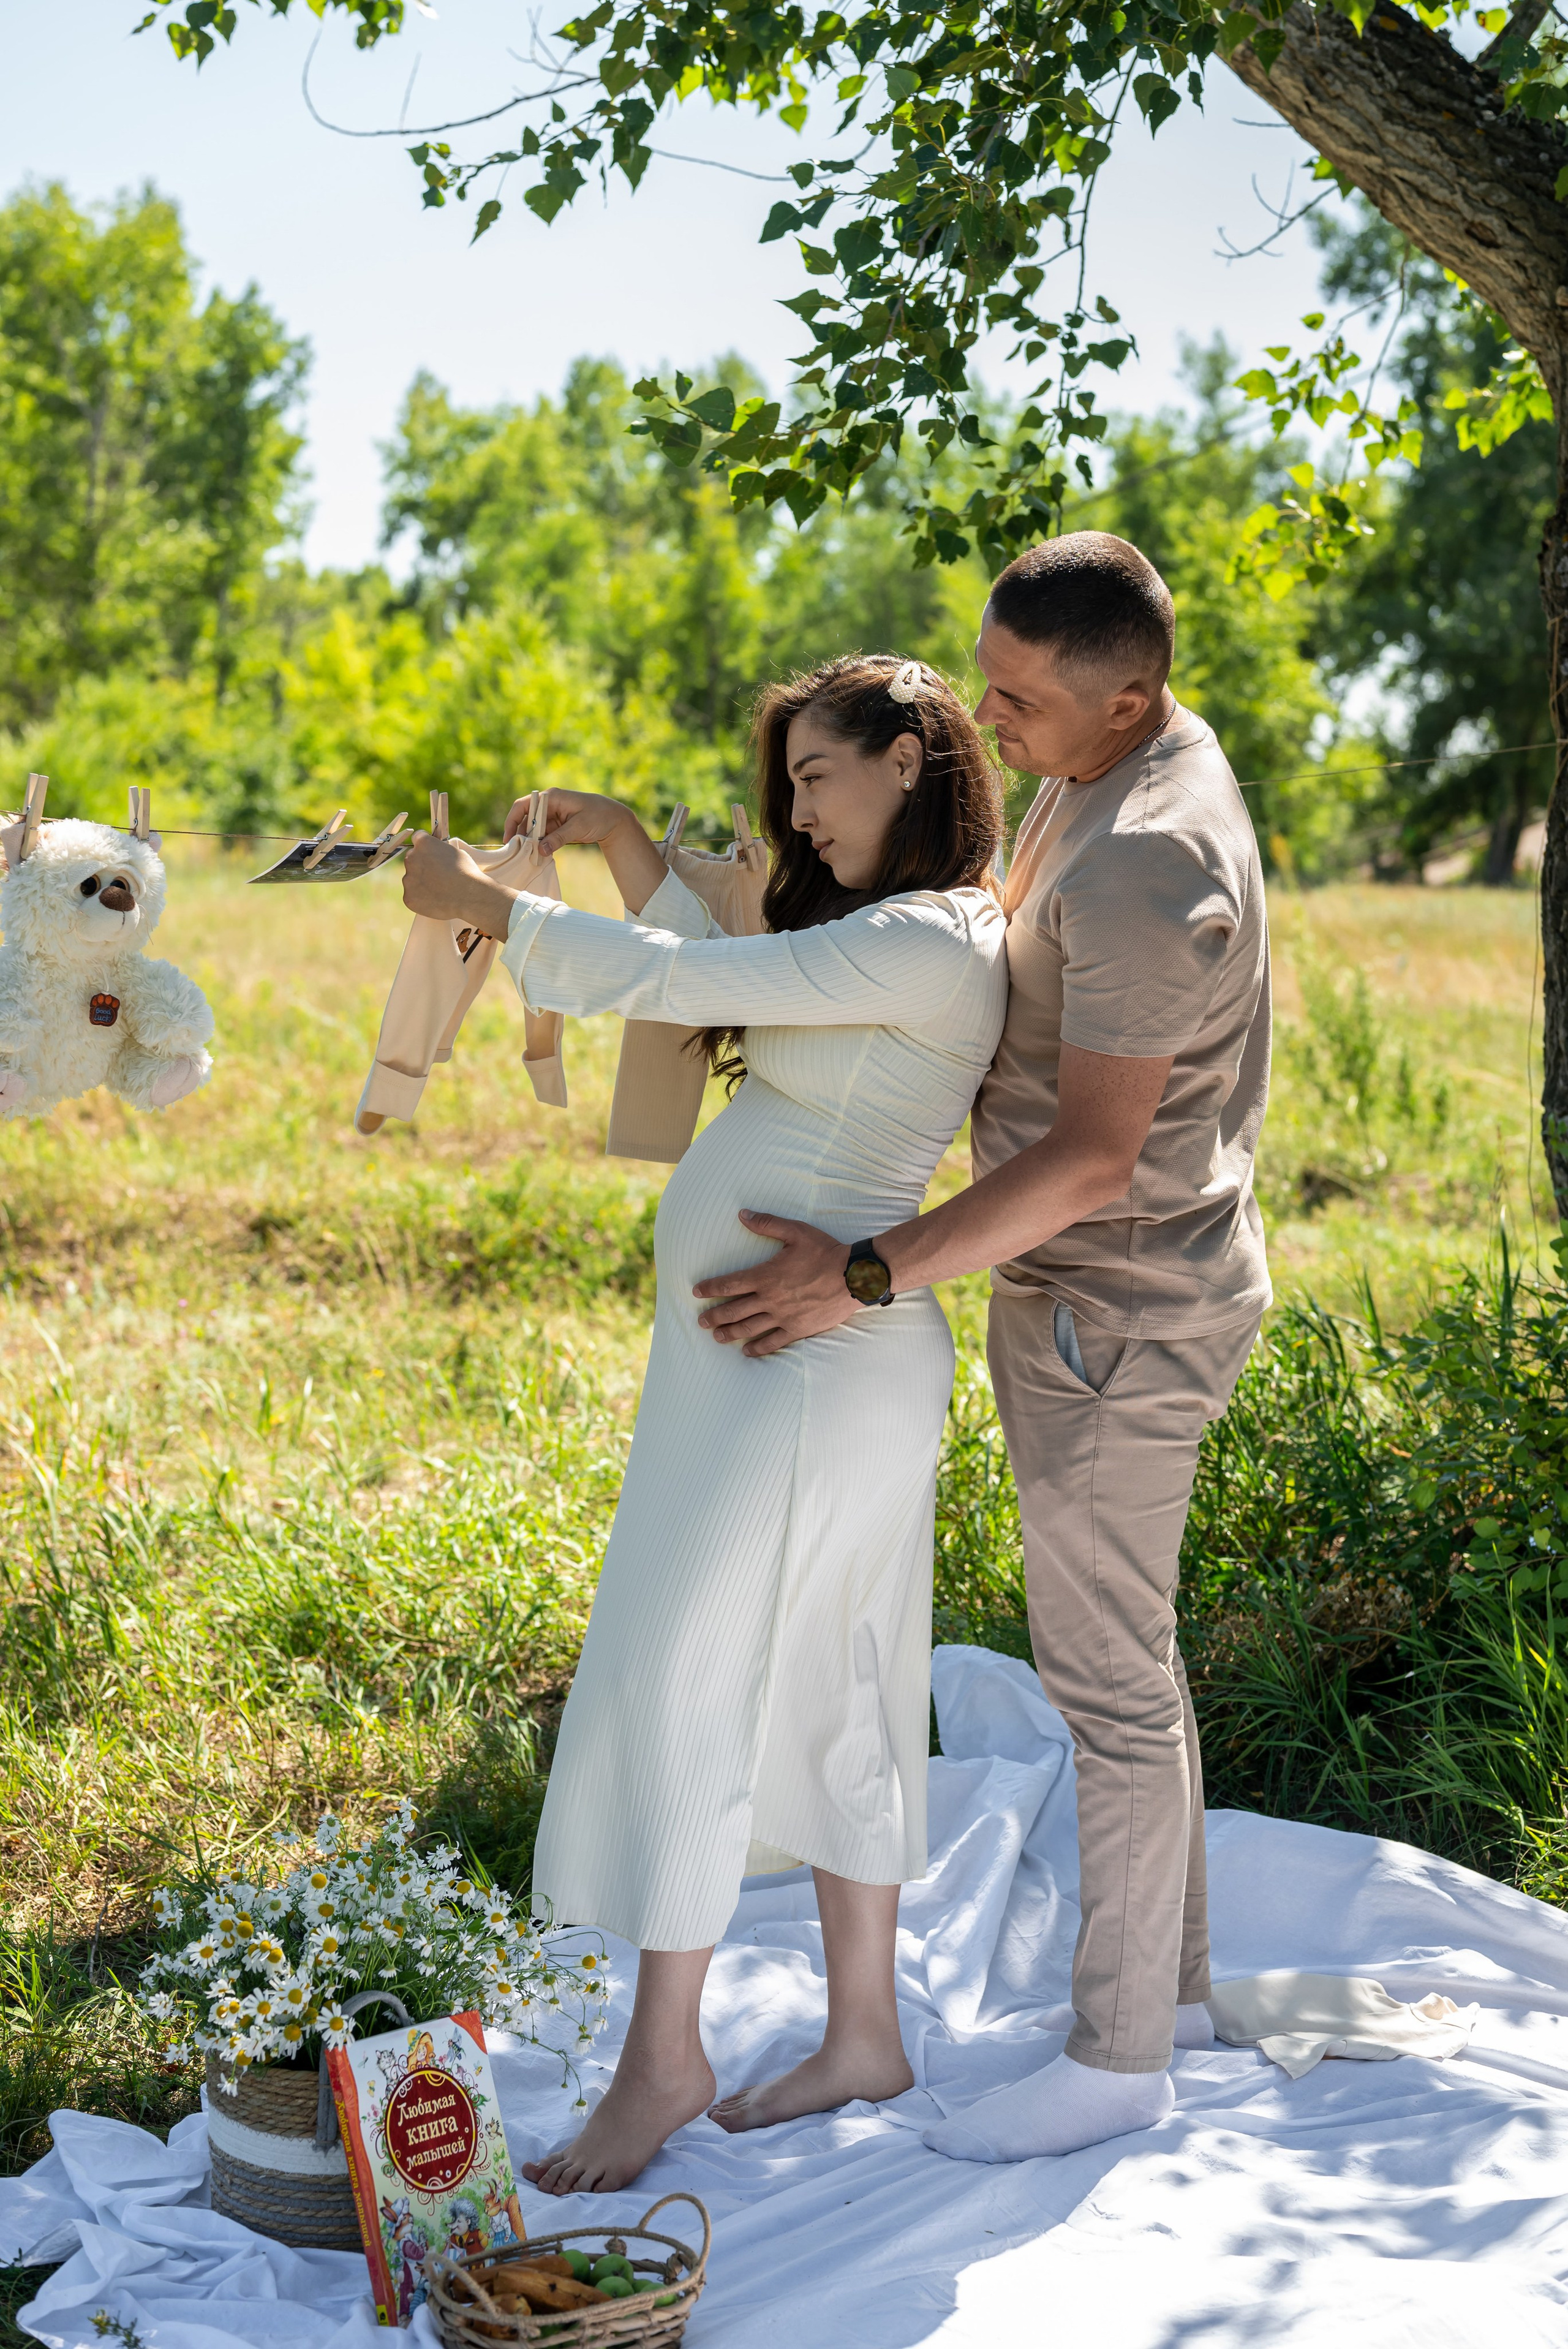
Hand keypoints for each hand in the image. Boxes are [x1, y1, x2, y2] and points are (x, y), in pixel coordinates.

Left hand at [402, 831, 516, 935]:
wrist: (468, 896)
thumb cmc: (466, 873)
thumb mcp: (455, 853)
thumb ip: (440, 851)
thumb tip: (436, 855)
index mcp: (423, 843)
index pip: (418, 838)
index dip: (425, 846)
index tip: (430, 852)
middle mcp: (411, 858)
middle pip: (412, 859)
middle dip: (421, 865)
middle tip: (436, 876)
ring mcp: (408, 879)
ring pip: (411, 879)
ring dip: (421, 883)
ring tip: (439, 891)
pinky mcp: (408, 897)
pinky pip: (413, 896)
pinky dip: (421, 899)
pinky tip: (435, 901)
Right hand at [503, 790, 639, 861]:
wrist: (615, 820)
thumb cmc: (599, 816)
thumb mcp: (579, 827)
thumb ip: (559, 838)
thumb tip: (540, 850)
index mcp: (552, 797)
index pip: (523, 806)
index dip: (512, 821)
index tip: (508, 838)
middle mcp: (549, 805)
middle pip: (525, 819)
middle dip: (519, 835)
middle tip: (516, 853)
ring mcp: (552, 816)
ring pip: (533, 829)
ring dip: (529, 842)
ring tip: (525, 857)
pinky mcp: (557, 826)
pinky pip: (542, 835)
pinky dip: (539, 845)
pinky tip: (537, 856)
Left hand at [693, 1210, 858, 1355]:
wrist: (853, 1276)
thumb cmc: (825, 1251)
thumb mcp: (796, 1232)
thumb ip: (767, 1224)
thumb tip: (742, 1214)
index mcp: (766, 1275)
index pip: (730, 1284)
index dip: (711, 1288)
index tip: (697, 1291)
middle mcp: (770, 1299)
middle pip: (734, 1310)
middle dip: (714, 1316)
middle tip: (701, 1321)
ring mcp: (783, 1316)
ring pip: (749, 1328)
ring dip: (730, 1333)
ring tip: (716, 1337)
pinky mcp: (797, 1329)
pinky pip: (773, 1342)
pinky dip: (758, 1348)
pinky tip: (747, 1352)